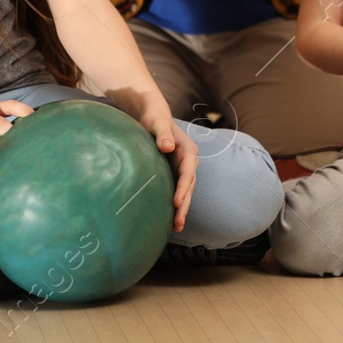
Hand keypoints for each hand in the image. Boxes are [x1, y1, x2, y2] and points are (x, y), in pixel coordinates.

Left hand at [127, 93, 198, 231]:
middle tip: (178, 222)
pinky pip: (178, 190)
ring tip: (177, 226)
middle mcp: (189, 161)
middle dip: (185, 204)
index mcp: (188, 150)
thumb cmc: (154, 118)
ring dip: (182, 208)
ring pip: (186, 191)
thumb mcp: (157, 123)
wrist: (153, 115)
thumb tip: (167, 147)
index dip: (184, 187)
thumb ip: (163, 134)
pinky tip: (170, 219)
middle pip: (189, 185)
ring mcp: (182, 168)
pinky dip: (176, 204)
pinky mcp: (174, 172)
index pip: (188, 171)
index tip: (177, 202)